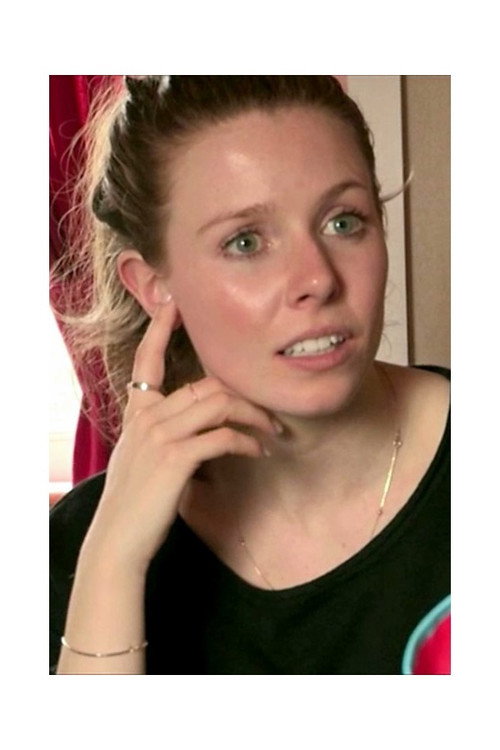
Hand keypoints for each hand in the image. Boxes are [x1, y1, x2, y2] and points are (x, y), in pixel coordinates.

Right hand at [82, 299, 278, 572]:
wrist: (118, 539)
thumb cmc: (135, 502)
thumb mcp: (141, 458)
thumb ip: (162, 433)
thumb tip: (200, 427)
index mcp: (137, 413)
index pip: (146, 362)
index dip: (159, 331)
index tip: (173, 304)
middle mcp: (146, 416)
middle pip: (206, 385)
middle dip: (244, 395)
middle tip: (270, 413)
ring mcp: (159, 434)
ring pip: (219, 404)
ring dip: (253, 416)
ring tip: (272, 431)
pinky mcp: (175, 457)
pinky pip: (223, 436)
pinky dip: (247, 442)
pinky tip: (258, 452)